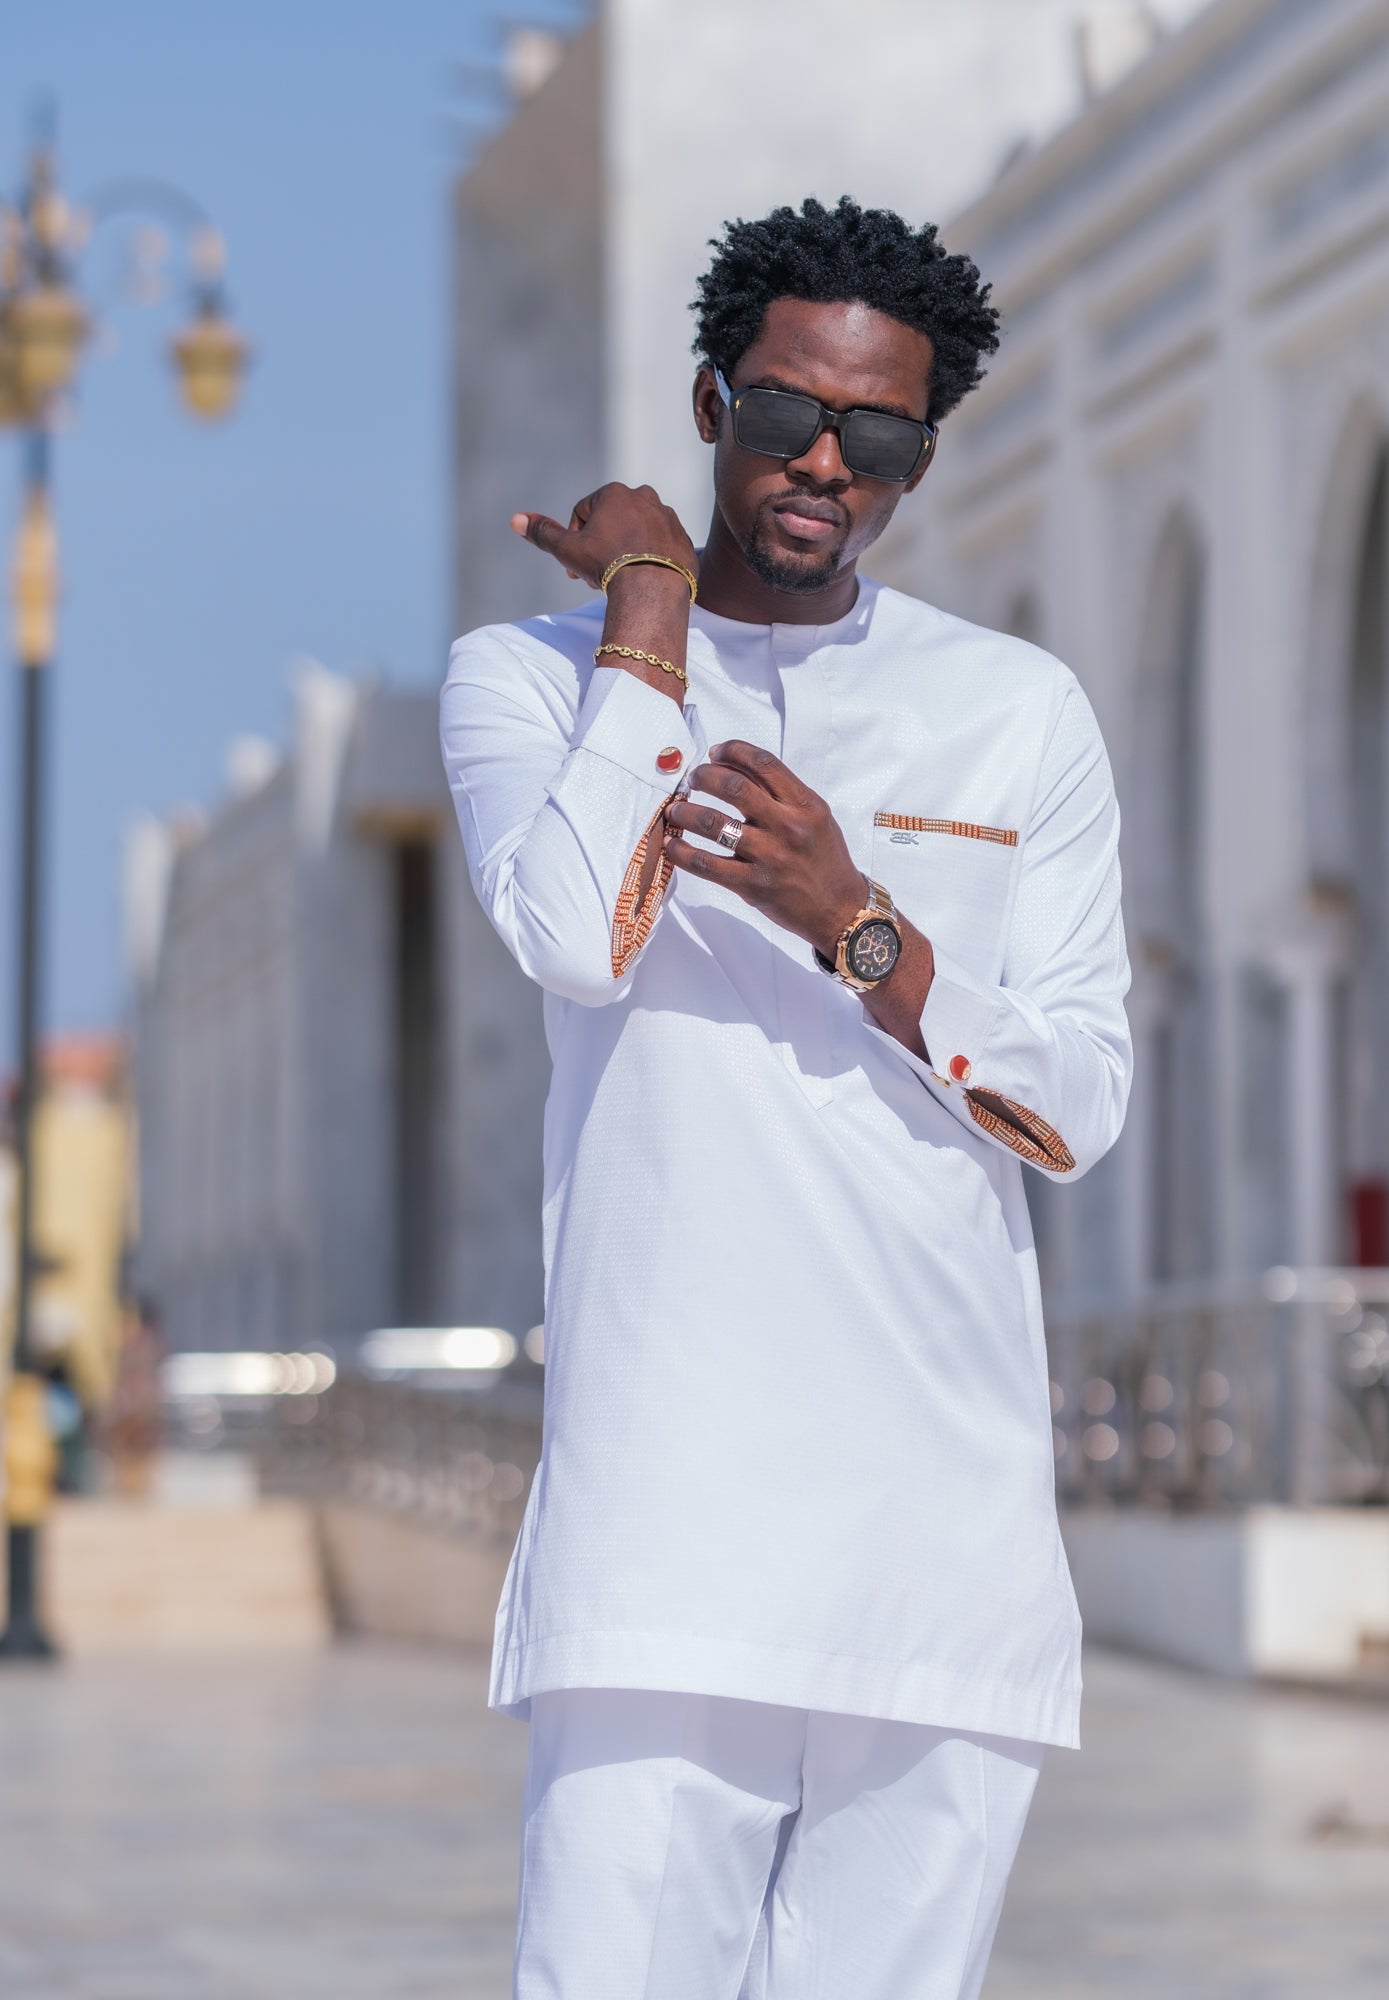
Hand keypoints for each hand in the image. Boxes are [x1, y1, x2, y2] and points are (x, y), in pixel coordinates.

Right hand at [511, 482, 697, 594]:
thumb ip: (543, 532)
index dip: (575, 540)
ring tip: (621, 580)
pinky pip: (661, 548)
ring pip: (638, 534)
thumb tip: (515, 519)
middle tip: (597, 577)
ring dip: (626, 552)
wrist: (653, 589)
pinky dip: (651, 561)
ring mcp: (668, 517)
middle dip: (601, 546)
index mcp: (615, 492)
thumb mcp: (568, 549)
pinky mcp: (684, 539)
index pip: (584, 513)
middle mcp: (645, 497)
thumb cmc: (607, 565)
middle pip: (612, 522)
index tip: (576, 567)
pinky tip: (644, 580)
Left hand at [663, 741, 868, 958]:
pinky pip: (707, 864)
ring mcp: (769, 856)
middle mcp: (787, 827)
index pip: (764, 763)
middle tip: (693, 779)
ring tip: (675, 810)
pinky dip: (682, 853)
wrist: (839, 909)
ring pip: (713, 823)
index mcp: (805, 805)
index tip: (716, 752)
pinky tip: (672, 846)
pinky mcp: (752, 885)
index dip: (733, 750)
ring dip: (685, 812)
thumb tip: (738, 770)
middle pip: (733, 786)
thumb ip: (782, 795)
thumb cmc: (826, 861)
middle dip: (704, 776)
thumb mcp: (815, 819)